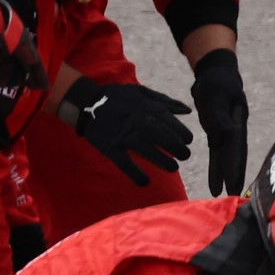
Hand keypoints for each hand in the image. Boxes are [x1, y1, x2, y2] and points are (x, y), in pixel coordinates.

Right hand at [60, 79, 195, 183]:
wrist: (86, 103)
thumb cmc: (118, 97)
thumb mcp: (141, 92)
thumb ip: (164, 101)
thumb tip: (188, 110)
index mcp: (143, 108)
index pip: (166, 120)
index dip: (180, 132)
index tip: (188, 140)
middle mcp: (134, 122)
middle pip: (159, 136)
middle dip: (176, 148)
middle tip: (186, 155)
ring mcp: (122, 136)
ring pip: (145, 150)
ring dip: (161, 160)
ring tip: (173, 168)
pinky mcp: (109, 147)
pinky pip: (123, 162)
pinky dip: (134, 173)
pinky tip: (145, 182)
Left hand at [189, 48, 248, 197]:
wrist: (215, 74)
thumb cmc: (217, 80)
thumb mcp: (217, 92)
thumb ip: (219, 112)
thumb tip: (225, 132)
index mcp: (237, 121)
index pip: (236, 146)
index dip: (235, 164)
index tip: (234, 181)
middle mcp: (234, 130)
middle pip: (235, 156)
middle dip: (234, 175)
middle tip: (234, 193)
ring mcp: (227, 134)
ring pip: (226, 158)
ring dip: (225, 175)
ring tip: (223, 193)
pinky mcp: (217, 135)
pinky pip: (216, 154)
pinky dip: (216, 168)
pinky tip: (214, 183)